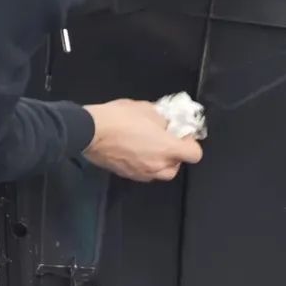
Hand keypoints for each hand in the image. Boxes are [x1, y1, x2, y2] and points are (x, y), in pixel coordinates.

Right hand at [82, 99, 202, 180]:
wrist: (91, 132)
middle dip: (174, 155)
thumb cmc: (120, 118)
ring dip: (160, 161)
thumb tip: (167, 123)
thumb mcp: (148, 109)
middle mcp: (158, 165)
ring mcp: (142, 173)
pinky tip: (135, 150)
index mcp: (167, 149)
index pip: (195, 154)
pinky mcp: (128, 175)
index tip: (181, 134)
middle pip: (177, 166)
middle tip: (164, 140)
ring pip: (160, 172)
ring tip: (149, 146)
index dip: (190, 143)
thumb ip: (163, 119)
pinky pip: (144, 172)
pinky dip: (145, 164)